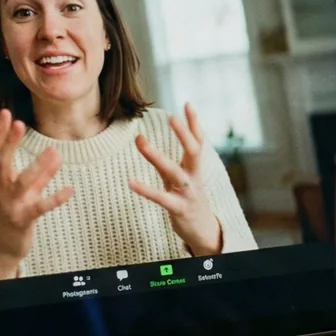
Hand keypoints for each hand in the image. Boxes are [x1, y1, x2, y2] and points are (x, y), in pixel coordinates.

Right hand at [0, 109, 71, 280]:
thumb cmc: (14, 212)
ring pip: (24, 183)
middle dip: (10, 143)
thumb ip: (39, 173)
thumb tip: (55, 152)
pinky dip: (55, 199)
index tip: (6, 112)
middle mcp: (4, 189)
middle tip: (19, 123)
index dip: (1, 133)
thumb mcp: (24, 191)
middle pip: (3, 162)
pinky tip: (70, 190)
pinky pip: (41, 207)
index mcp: (1, 179)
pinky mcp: (24, 219)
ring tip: (55, 152)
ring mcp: (13, 205)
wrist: (2, 247)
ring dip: (39, 168)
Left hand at [131, 103, 223, 255]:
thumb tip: (164, 138)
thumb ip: (177, 159)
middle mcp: (195, 177)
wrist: (203, 231)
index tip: (187, 104)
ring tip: (139, 140)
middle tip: (172, 117)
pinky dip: (146, 189)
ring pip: (173, 171)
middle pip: (194, 151)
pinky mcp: (178, 209)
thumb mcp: (187, 176)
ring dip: (156, 156)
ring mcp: (187, 193)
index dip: (195, 123)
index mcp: (196, 168)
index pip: (199, 141)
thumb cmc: (191, 199)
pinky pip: (160, 198)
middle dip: (184, 134)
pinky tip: (131, 181)